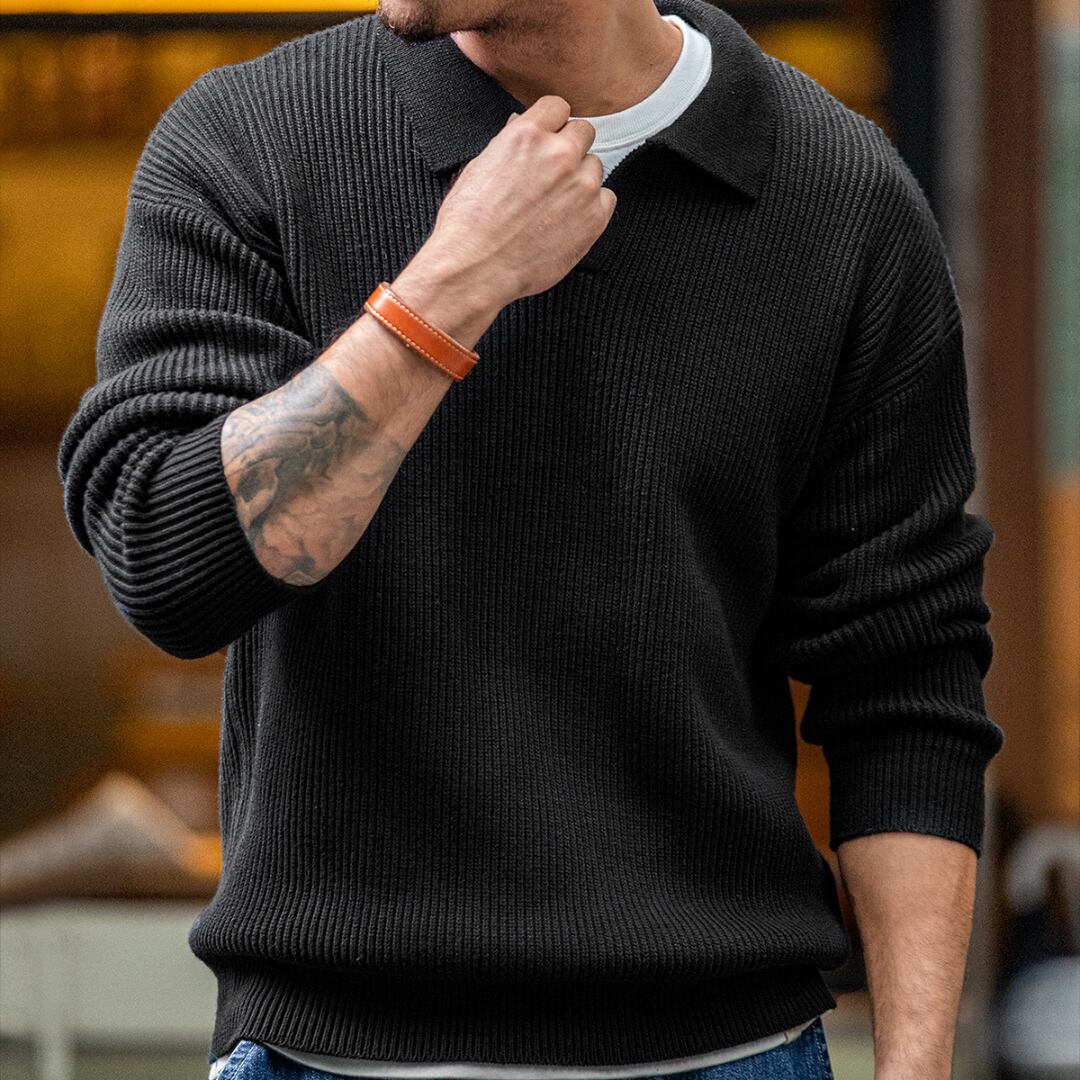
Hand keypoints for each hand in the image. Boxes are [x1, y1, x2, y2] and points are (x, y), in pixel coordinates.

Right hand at [423, 94, 616, 303]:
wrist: (475, 268)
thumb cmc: (469, 226)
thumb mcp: (480, 167)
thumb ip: (511, 144)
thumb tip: (525, 132)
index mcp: (527, 135)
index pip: (558, 107)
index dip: (553, 123)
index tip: (551, 135)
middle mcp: (559, 155)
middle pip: (583, 133)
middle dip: (568, 149)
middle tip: (552, 174)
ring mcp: (581, 186)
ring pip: (595, 167)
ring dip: (580, 179)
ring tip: (554, 204)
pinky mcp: (594, 218)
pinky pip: (606, 199)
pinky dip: (592, 207)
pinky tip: (567, 220)